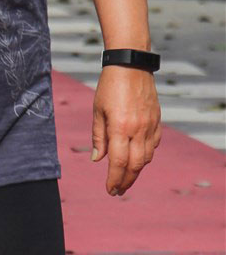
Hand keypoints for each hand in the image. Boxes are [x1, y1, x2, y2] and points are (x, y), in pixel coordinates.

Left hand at [91, 65, 160, 195]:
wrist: (130, 65)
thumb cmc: (109, 86)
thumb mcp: (98, 110)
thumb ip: (99, 136)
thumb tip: (97, 160)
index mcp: (120, 127)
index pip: (118, 163)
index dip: (114, 179)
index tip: (110, 190)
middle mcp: (138, 129)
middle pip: (135, 165)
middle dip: (126, 181)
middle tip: (118, 190)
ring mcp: (150, 125)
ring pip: (146, 157)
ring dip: (136, 169)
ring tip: (126, 175)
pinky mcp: (157, 120)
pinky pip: (154, 144)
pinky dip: (146, 154)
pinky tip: (138, 156)